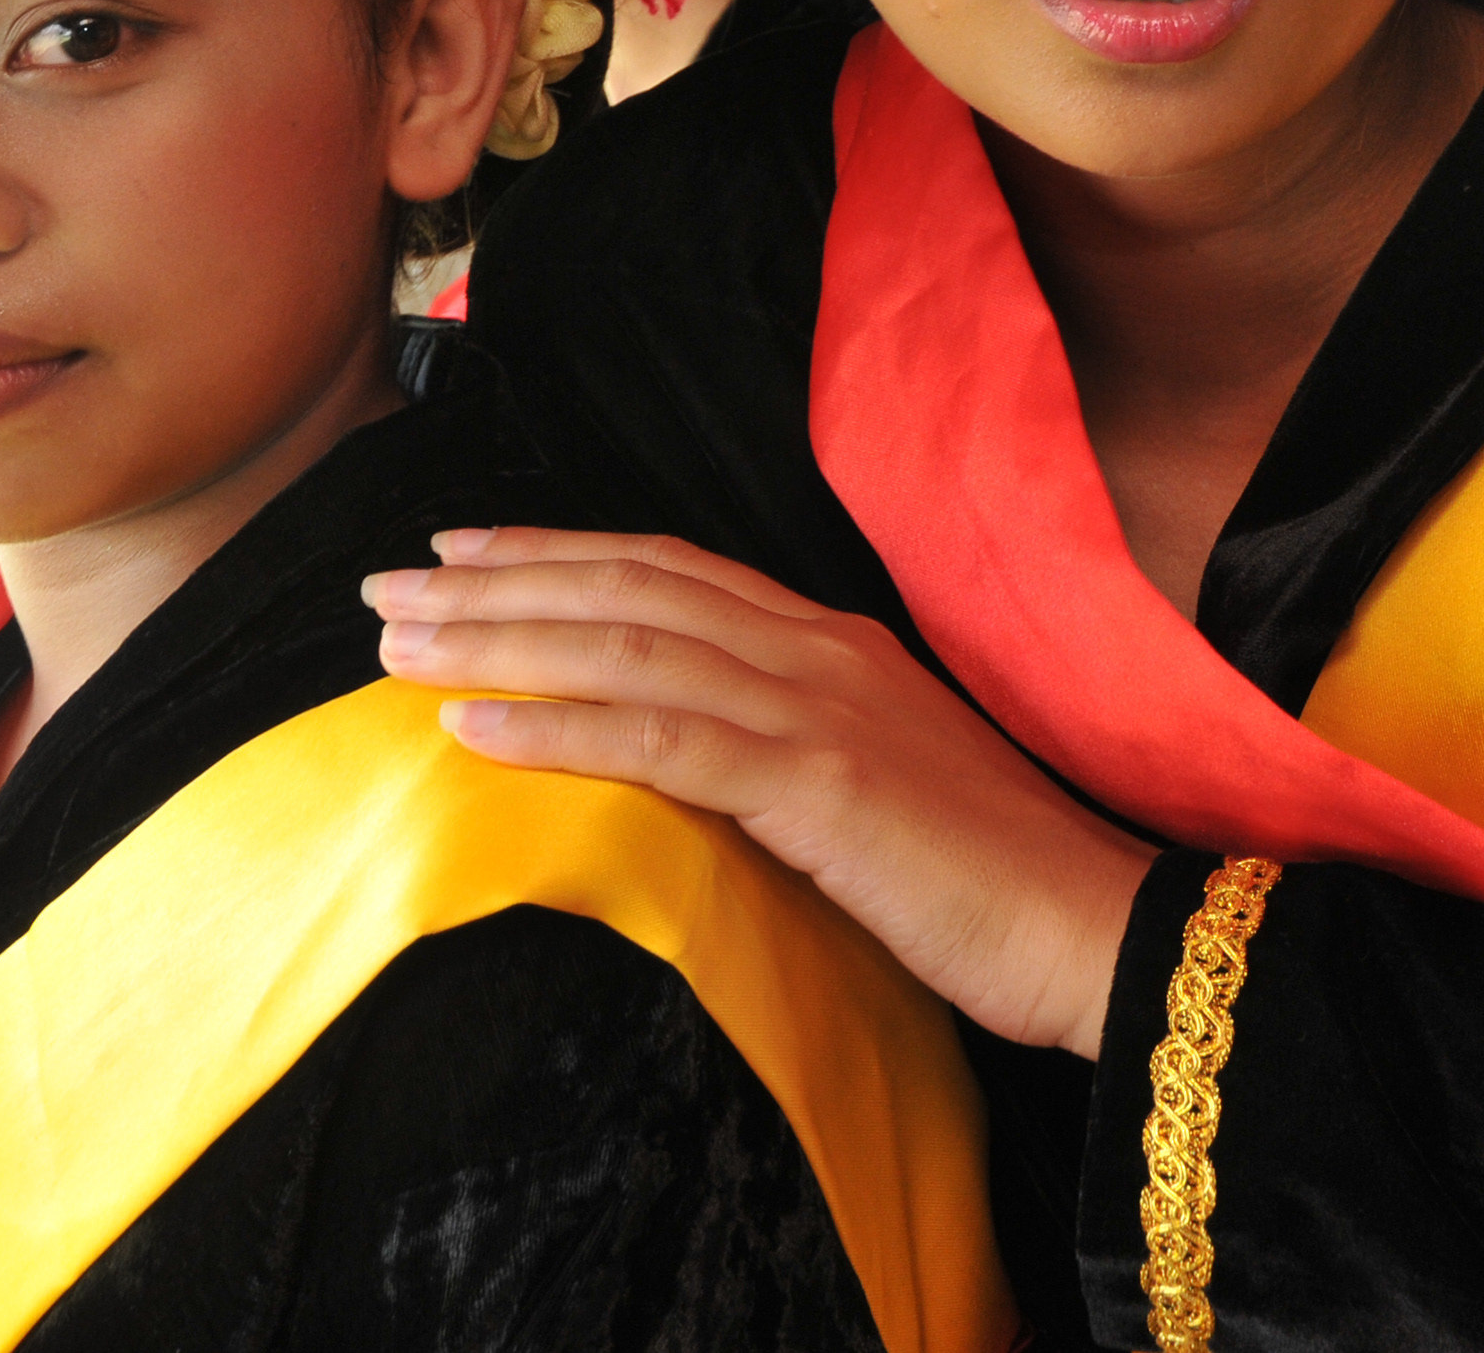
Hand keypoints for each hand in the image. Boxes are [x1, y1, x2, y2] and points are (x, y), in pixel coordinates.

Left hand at [367, 527, 1156, 1057]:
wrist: (1098, 930)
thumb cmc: (996, 884)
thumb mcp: (886, 791)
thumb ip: (799, 757)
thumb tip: (702, 770)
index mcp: (838, 647)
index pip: (674, 573)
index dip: (563, 554)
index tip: (466, 552)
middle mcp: (822, 651)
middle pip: (633, 589)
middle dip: (500, 579)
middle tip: (386, 583)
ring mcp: (822, 707)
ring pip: (628, 646)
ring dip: (499, 637)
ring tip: (396, 641)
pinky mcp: (819, 782)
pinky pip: (660, 738)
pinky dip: (555, 722)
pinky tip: (469, 724)